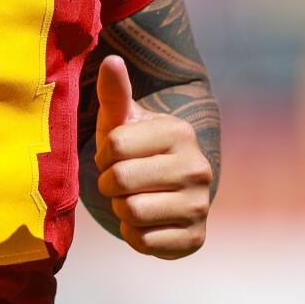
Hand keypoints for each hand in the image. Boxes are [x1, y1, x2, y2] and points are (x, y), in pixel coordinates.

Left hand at [93, 55, 212, 258]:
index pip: (115, 145)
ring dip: (121, 209)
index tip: (115, 156)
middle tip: (121, 181)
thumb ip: (115, 93)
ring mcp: (201, 205)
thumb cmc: (134, 150)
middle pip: (122, 180)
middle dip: (110, 183)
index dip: (104, 155)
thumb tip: (112, 61)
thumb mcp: (122, 122)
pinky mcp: (195, 239)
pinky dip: (133, 234)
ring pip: (131, 212)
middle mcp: (198, 167)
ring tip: (134, 198)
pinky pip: (143, 242)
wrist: (163, 193)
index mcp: (180, 132)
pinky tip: (146, 221)